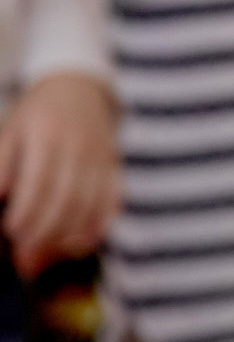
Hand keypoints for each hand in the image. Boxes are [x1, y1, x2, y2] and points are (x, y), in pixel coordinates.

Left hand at [0, 73, 119, 275]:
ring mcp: (101, 157)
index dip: (25, 214)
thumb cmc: (37, 114)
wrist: (80, 87)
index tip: (10, 232)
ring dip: (67, 235)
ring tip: (45, 253)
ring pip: (89, 205)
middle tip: (23, 254)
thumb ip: (2, 165)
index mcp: (48, 136)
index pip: (39, 184)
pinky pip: (111, 201)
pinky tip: (79, 242)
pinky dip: (97, 225)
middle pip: (66, 200)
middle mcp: (80, 147)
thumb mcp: (11, 131)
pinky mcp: (114, 166)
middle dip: (44, 232)